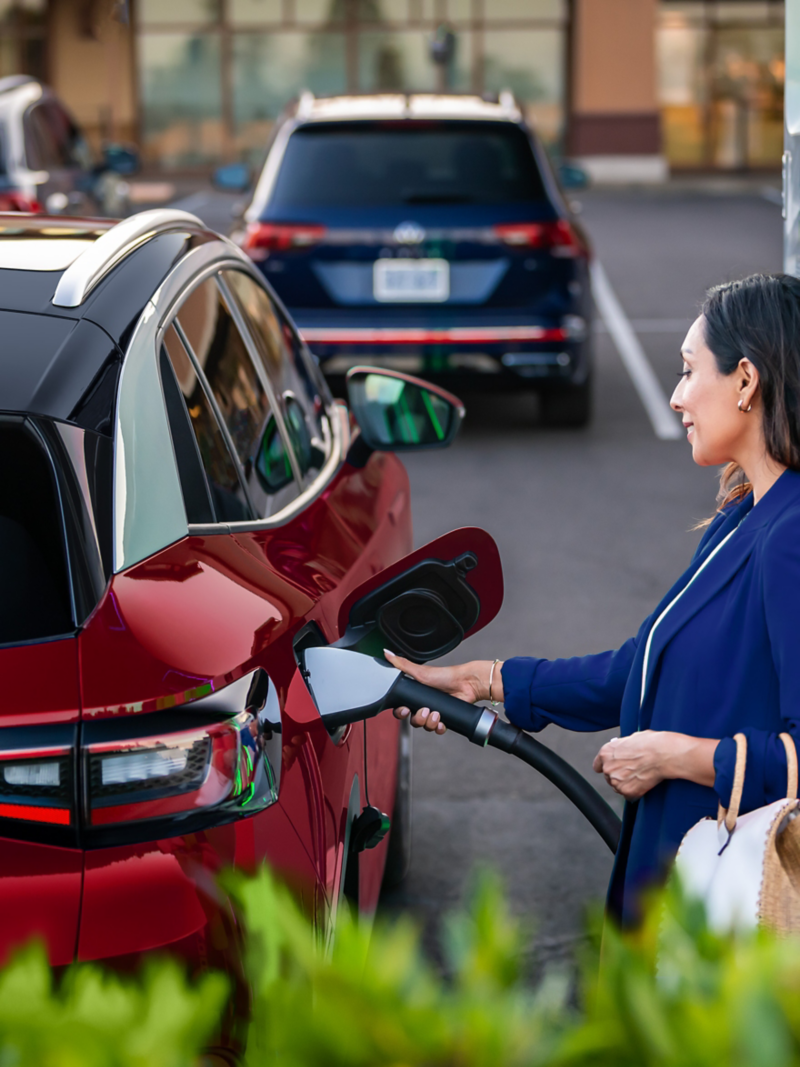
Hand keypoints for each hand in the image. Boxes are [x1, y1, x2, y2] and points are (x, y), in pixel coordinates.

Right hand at [385, 652, 502, 735]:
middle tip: (425, 710)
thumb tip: (387, 653)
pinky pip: (438, 729)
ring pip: (425, 726)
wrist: (466, 683)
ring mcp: (434, 712)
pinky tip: (441, 722)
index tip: (405, 709)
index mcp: (416, 695)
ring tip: (436, 714)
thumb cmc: (444, 675)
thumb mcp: (419, 671)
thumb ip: (402, 664)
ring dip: (429, 723)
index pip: (402, 709)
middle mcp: (424, 704)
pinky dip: (439, 728)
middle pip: (413, 720)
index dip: (401, 712)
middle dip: (418, 718)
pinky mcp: (446, 718)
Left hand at [592, 730, 670, 799]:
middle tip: (632, 772)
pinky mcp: (626, 792)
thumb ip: (621, 748)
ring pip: (618, 787)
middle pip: (608, 777)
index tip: (610, 768)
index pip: (597, 765)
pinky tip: (643, 783)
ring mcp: (616, 781)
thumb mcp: (630, 739)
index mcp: (606, 752)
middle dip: (618, 775)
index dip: (604, 766)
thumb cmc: (650, 744)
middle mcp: (607, 768)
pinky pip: (628, 795)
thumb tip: (624, 751)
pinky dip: (635, 792)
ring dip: (626, 784)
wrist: (663, 754)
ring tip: (640, 777)